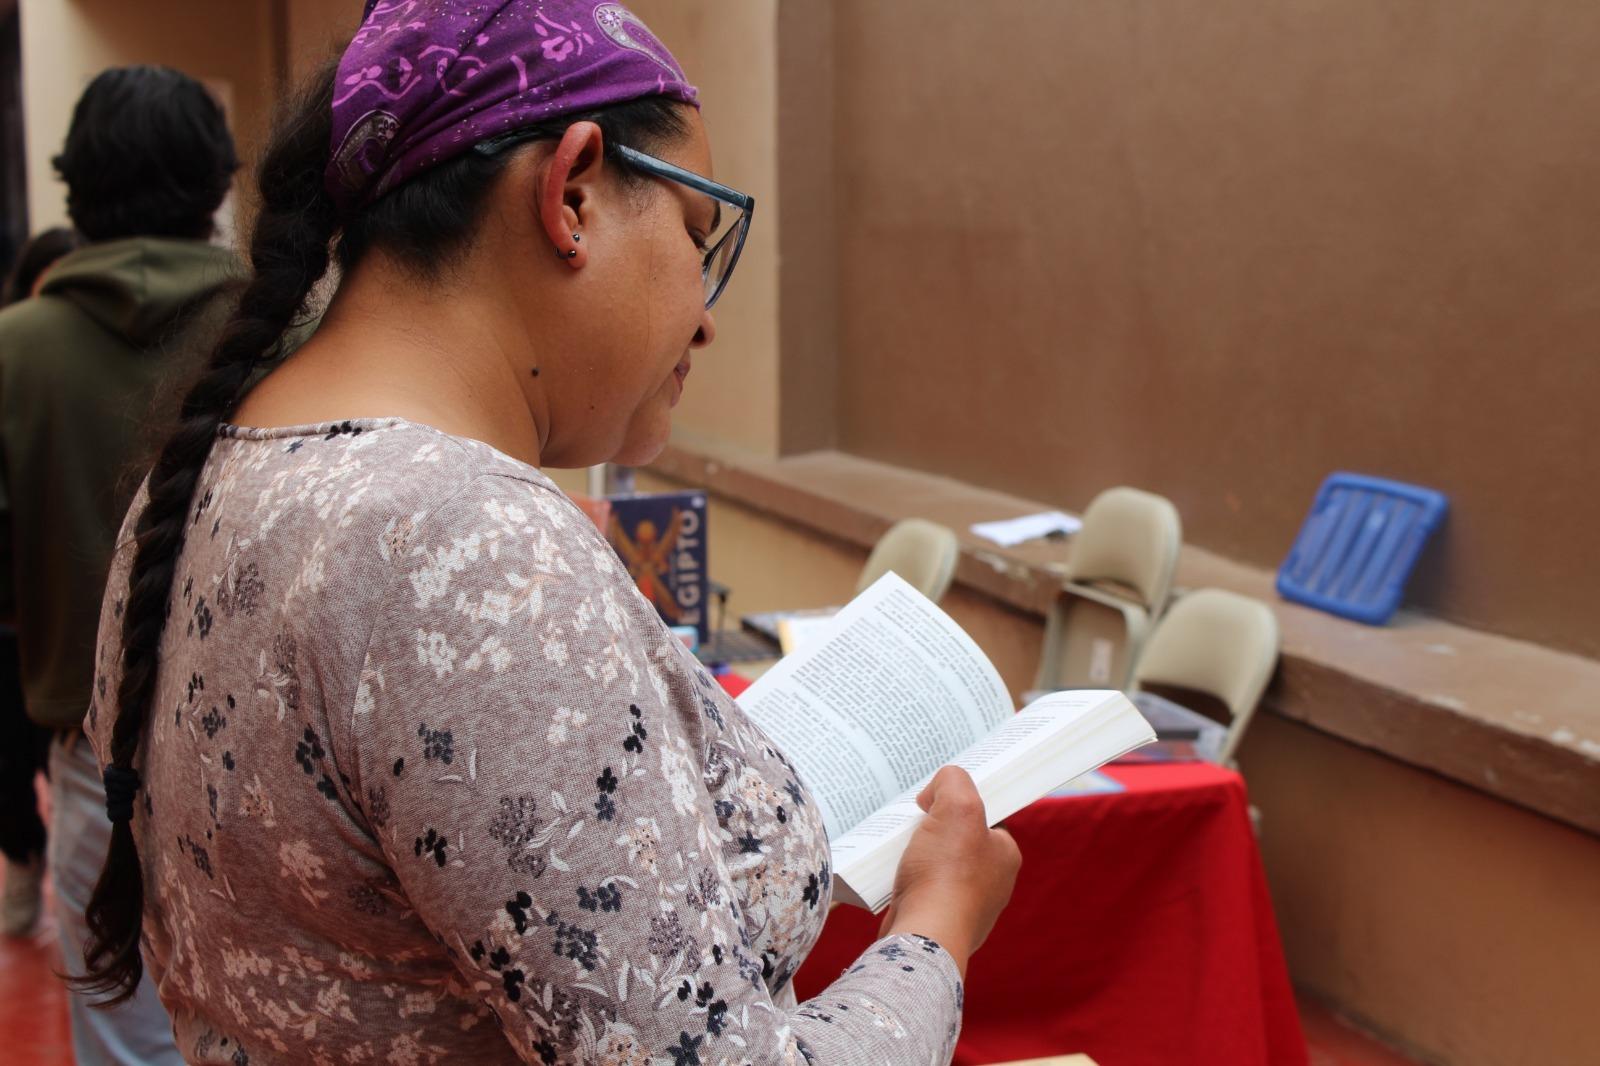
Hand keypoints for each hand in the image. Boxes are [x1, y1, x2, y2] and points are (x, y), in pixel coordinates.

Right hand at [879, 765, 1020, 975]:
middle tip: (914, 824)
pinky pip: (922, 891)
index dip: (958, 804)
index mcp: (1006, 856)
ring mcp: (967, 907)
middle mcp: (992, 883)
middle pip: (957, 840)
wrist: (924, 934)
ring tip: (899, 848)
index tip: (935, 803)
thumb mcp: (957, 805)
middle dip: (933, 830)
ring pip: (937, 866)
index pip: (985, 817)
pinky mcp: (940, 922)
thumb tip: (935, 793)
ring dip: (917, 856)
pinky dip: (907, 882)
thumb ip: (953, 780)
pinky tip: (893, 875)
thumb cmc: (946, 873)